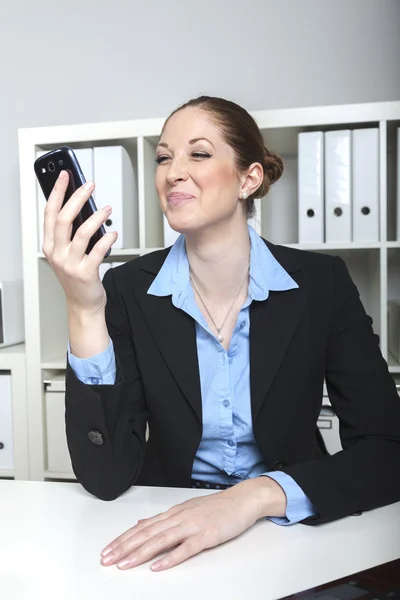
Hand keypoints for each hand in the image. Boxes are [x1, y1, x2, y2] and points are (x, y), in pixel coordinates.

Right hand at [42, 170, 117, 314]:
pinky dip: (107, 238)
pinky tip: (113, 233)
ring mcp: (70, 264)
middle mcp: (58, 253)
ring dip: (97, 217)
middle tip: (89, 186)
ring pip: (82, 232)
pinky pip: (98, 250)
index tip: (65, 176)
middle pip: (64, 219)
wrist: (83, 304)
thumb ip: (70, 233)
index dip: (57, 192)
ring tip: (107, 209)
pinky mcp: (86, 273)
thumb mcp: (67, 253)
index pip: (50, 213)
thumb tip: (82, 207)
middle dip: (77, 198)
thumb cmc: (77, 277)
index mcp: (50, 245)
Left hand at [100, 477, 285, 570]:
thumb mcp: (186, 509)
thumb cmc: (216, 507)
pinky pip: (186, 548)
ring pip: (161, 540)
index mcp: (173, 513)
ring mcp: (192, 526)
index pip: (142, 528)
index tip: (107, 550)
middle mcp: (178, 518)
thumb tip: (140, 523)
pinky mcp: (206, 536)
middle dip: (125, 547)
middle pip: (147, 534)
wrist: (241, 500)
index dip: (123, 539)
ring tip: (125, 564)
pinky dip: (171, 558)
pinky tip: (158, 566)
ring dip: (140, 553)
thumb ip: (163, 519)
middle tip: (107, 559)